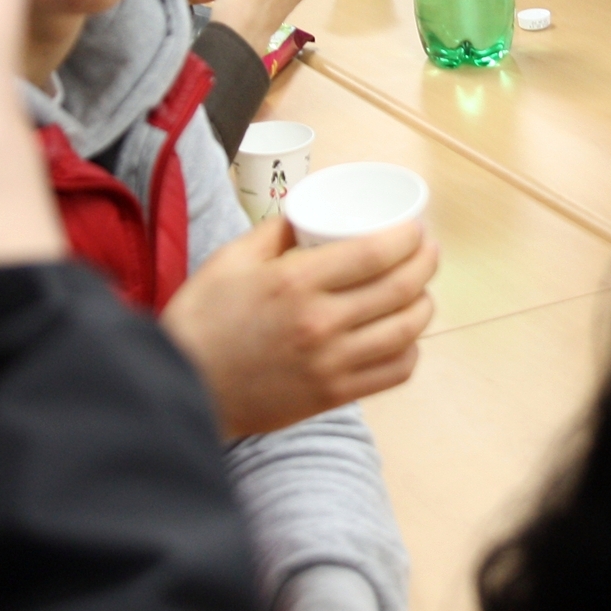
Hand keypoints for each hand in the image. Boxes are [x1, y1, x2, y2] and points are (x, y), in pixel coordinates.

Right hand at [160, 215, 437, 436]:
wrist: (183, 387)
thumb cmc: (202, 320)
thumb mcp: (231, 260)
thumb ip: (276, 233)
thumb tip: (310, 214)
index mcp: (295, 283)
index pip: (376, 253)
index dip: (408, 236)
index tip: (415, 227)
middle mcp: (320, 323)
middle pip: (401, 288)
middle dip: (426, 262)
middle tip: (427, 250)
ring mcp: (330, 363)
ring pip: (406, 330)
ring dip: (424, 305)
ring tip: (420, 290)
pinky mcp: (332, 396)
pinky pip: (394, 372)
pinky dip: (409, 350)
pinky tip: (402, 335)